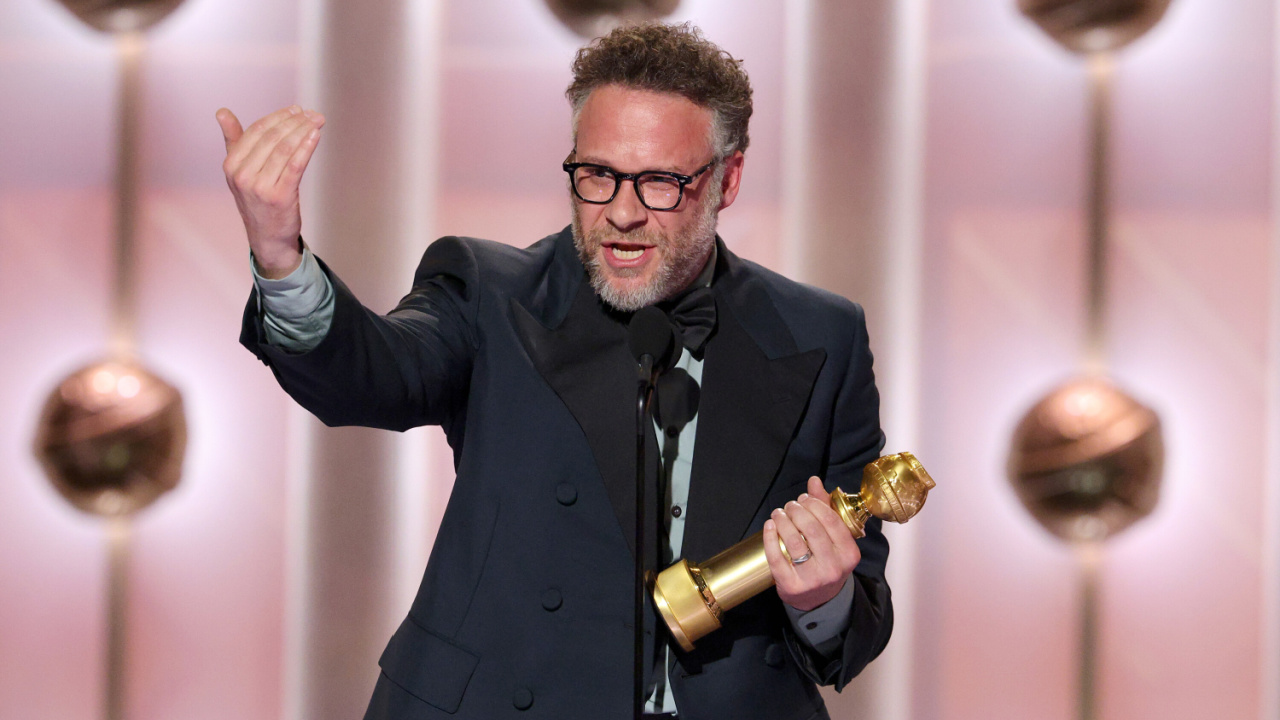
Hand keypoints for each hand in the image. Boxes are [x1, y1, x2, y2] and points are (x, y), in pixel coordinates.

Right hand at [216, 105, 324, 277]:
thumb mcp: (239, 171)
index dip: (278, 117)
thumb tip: (222, 111)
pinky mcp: (280, 197)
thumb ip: (233, 140)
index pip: (256, 131)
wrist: (267, 238)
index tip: (296, 109)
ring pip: (284, 149)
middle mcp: (242, 175)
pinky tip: (316, 136)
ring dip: (303, 131)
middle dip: (294, 121)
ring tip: (317, 121)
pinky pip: (294, 165)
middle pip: (271, 138)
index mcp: (231, 165)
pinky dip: (306, 147)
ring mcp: (260, 187)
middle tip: (312, 114)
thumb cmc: (256, 200)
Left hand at [763, 476, 861, 611]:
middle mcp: (833, 568)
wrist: (819, 600)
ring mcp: (812, 579)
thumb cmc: (827, 562)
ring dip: (782, 520)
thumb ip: (825, 508)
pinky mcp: (791, 586)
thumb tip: (814, 481)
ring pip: (793, 541)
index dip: (814, 504)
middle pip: (811, 528)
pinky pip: (776, 557)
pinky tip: (769, 526)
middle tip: (789, 505)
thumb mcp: (833, 539)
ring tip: (778, 513)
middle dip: (796, 510)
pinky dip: (769, 537)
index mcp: (849, 554)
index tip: (803, 499)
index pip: (831, 520)